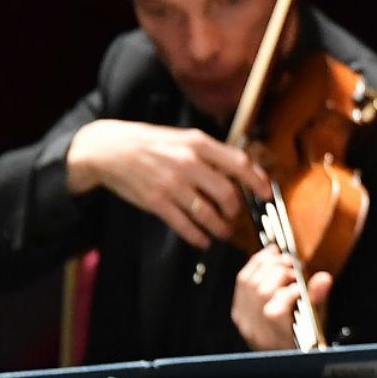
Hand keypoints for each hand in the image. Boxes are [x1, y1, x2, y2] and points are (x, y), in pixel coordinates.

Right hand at [64, 119, 271, 248]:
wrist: (109, 148)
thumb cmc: (151, 142)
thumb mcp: (183, 137)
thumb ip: (210, 152)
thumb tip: (239, 168)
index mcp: (198, 143)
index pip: (239, 163)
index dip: (257, 181)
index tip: (266, 195)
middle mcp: (188, 163)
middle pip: (227, 194)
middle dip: (235, 210)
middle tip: (234, 215)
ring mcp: (172, 184)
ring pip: (208, 214)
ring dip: (220, 227)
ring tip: (222, 232)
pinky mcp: (156, 202)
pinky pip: (185, 225)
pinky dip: (198, 237)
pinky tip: (202, 240)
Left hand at [230, 244, 334, 349]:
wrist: (280, 352)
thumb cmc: (300, 341)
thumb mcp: (314, 324)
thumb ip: (318, 300)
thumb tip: (323, 279)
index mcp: (278, 338)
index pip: (274, 310)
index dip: (290, 292)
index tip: (303, 286)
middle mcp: (256, 330)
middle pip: (261, 291)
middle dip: (281, 272)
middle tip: (296, 268)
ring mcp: (244, 320)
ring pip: (248, 281)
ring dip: (268, 264)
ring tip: (285, 261)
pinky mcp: (238, 310)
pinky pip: (242, 280)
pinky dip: (256, 263)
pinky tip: (270, 256)